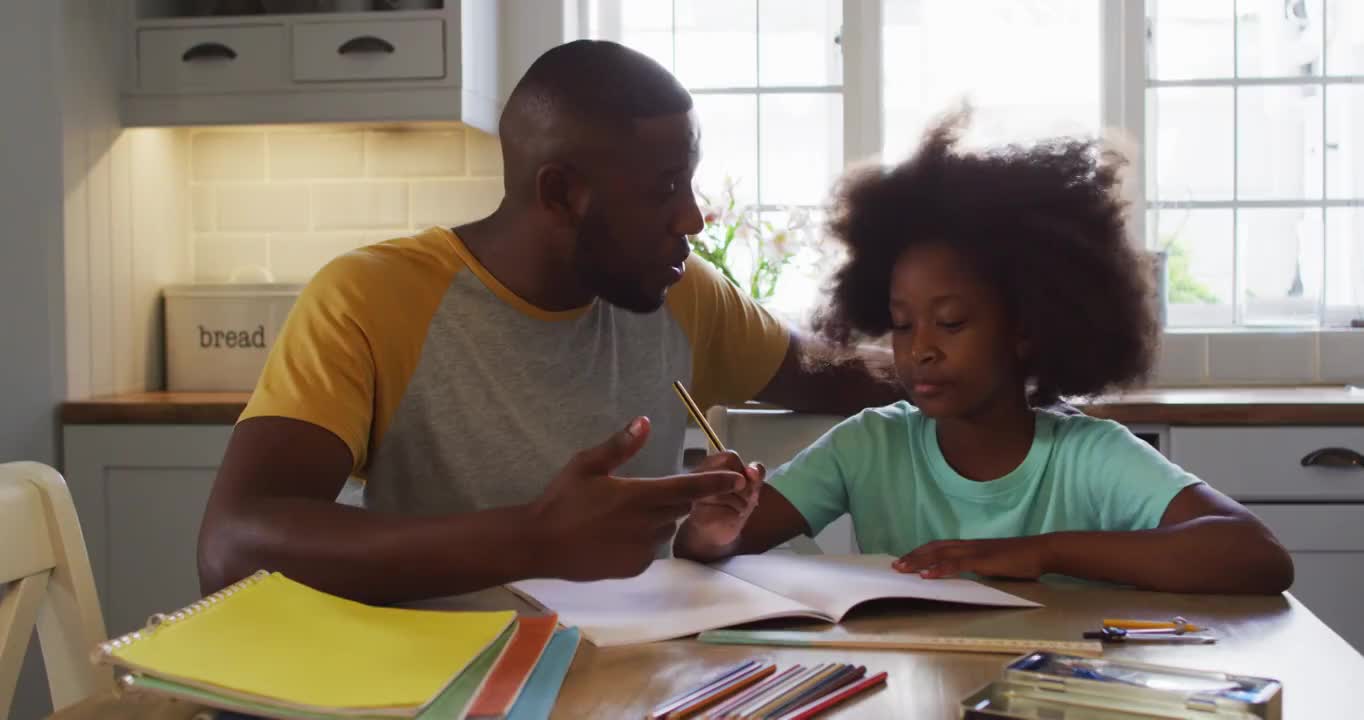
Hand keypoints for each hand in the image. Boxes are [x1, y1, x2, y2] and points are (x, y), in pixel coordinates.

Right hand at [527, 416, 743, 580]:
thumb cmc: (561, 500)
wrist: (539, 545)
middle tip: (645, 492)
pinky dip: (645, 539)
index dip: (717, 483)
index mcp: (639, 495)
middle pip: (680, 506)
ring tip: (622, 515)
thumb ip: (620, 445)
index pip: (689, 487)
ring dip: (658, 519)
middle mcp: (648, 523)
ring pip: (667, 528)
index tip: (739, 479)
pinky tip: (617, 535)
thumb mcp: (586, 465)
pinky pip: (652, 549)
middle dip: (675, 497)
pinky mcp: (636, 567)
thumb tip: (645, 421)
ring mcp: (643, 549)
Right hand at [680, 451, 764, 553]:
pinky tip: (728, 519)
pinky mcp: (699, 515)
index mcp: (708, 465)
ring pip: (733, 492)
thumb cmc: (730, 505)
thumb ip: (755, 473)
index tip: (740, 483)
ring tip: (734, 510)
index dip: (741, 471)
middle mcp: (698, 476)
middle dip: (744, 489)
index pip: (730, 457)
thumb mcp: (749, 486)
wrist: (713, 534)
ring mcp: (697, 496)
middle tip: (739, 499)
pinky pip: (727, 510)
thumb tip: (753, 470)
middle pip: (733, 474)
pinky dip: (734, 516)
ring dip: (741, 504)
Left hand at [894, 536, 1050, 579]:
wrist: (1041, 551)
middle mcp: (969, 546)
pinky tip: (926, 576)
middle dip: (913, 556)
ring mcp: (975, 552)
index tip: (906, 559)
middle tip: (895, 565)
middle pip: (934, 548)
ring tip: (903, 569)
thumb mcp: (995, 564)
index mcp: (971, 547)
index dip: (922, 552)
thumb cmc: (1021, 560)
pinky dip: (939, 570)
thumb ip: (980, 568)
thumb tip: (969, 578)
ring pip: (940, 555)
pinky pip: (956, 565)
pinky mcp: (983, 561)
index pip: (940, 547)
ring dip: (919, 561)